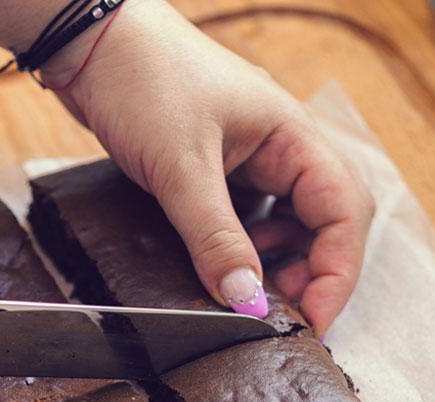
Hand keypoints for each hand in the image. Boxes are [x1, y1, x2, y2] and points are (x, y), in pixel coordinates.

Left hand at [44, 0, 373, 335]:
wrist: (92, 49)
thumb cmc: (143, 84)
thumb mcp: (182, 168)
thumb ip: (215, 238)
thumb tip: (246, 300)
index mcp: (291, 137)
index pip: (342, 211)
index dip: (336, 272)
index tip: (312, 319)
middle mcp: (278, 149)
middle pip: (321, 222)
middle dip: (310, 272)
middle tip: (280, 315)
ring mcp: (246, 160)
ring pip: (282, 223)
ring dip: (275, 264)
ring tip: (250, 295)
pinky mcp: (212, 172)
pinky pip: (243, 219)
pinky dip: (240, 250)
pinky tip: (221, 268)